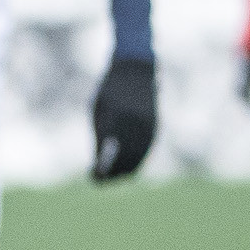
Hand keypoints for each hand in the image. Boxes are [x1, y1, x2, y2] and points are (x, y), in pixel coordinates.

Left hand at [91, 56, 156, 181]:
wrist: (134, 71)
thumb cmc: (110, 92)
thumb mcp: (99, 111)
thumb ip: (102, 136)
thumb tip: (101, 164)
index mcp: (115, 120)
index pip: (109, 155)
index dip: (102, 170)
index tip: (93, 178)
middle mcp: (134, 125)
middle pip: (126, 160)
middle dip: (114, 173)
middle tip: (102, 179)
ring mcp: (147, 126)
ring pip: (139, 157)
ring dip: (126, 168)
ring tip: (113, 174)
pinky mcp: (155, 126)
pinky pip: (146, 149)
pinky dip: (137, 159)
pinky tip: (127, 163)